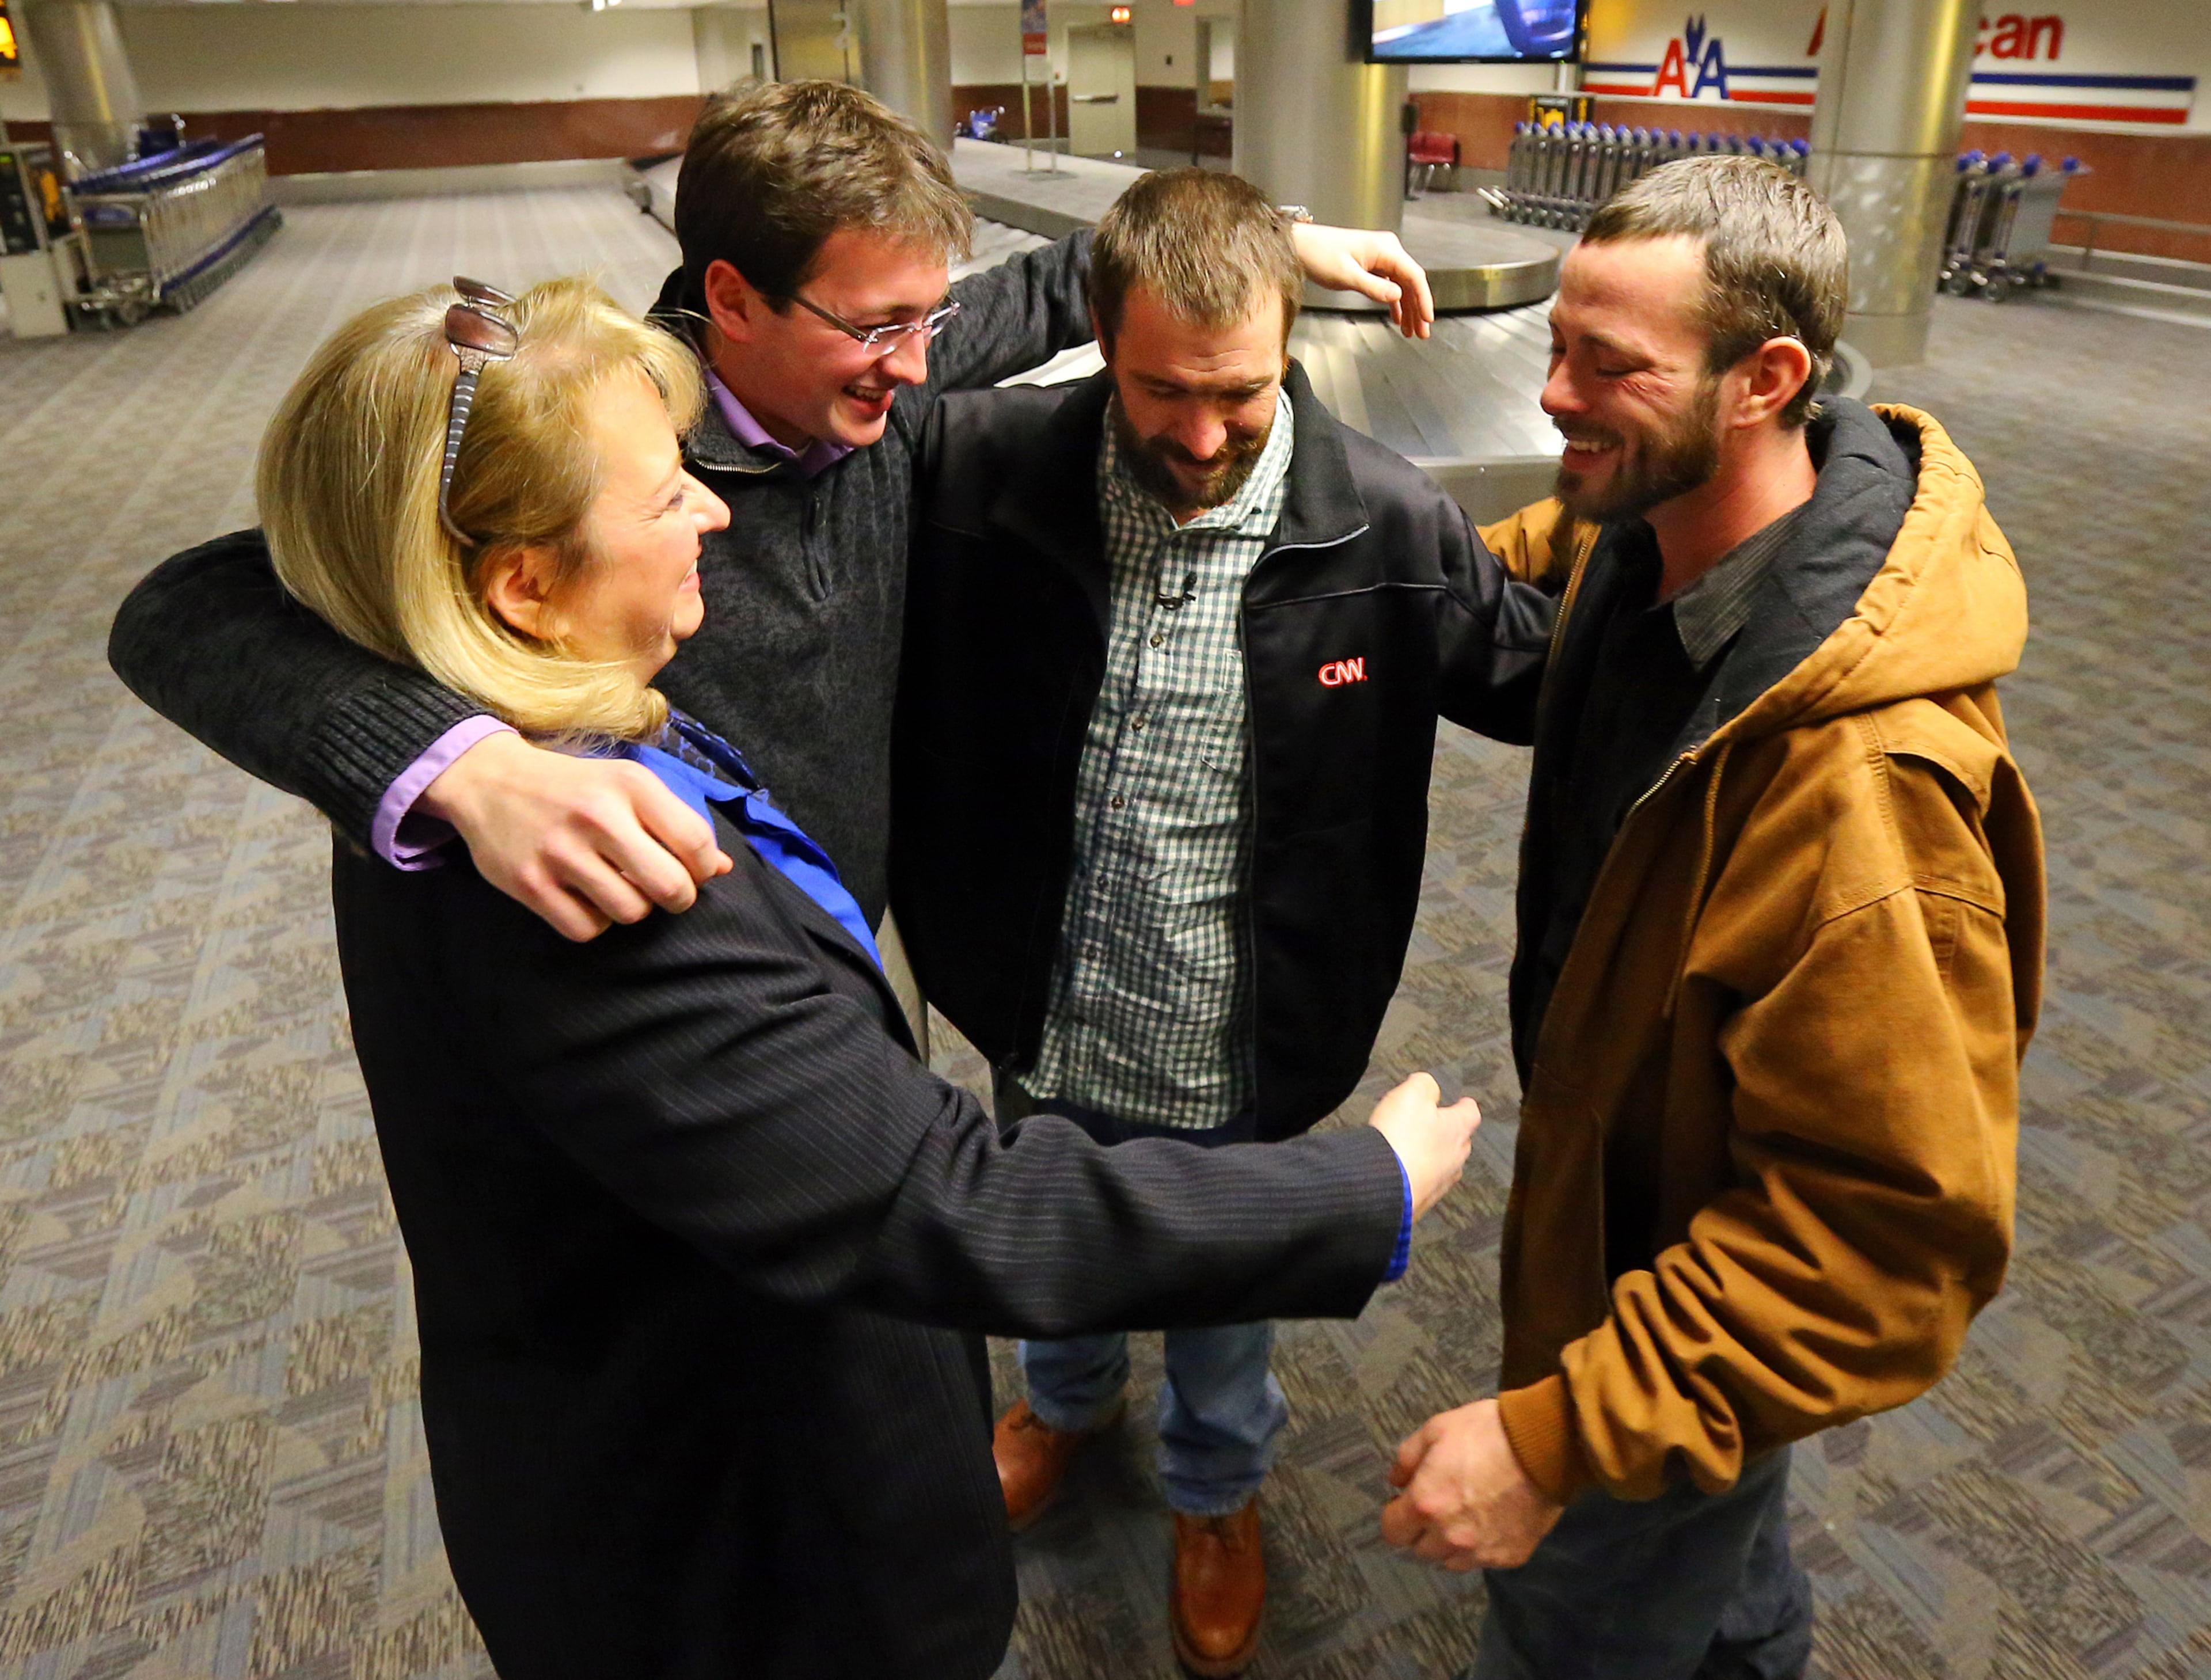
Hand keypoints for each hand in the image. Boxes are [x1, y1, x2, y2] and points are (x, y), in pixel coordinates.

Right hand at [420, 731, 731, 940]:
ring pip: (630, 913)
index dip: (704, 868)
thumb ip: (676, 822)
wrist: (490, 781)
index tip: (692, 870)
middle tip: (663, 890)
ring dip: (632, 908)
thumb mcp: (627, 786)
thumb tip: (724, 868)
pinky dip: (593, 922)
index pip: (696, 843)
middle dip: (677, 897)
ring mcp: (560, 852)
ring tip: (617, 887)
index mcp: (631, 785)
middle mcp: (597, 816)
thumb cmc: (574, 788)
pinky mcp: (530, 883)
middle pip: (670, 887)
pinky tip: (585, 898)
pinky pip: (586, 929)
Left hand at [1289, 223, 1435, 339]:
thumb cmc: (1320, 254)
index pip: (1414, 276)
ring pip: (1402, 286)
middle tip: (1422, 333)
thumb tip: (1397, 296)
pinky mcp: (1372, 265)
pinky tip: (1398, 318)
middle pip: (1411, 283)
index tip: (1428, 319)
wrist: (1301, 246)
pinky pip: (1390, 285)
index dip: (1424, 299)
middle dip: (1418, 309)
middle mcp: (1387, 251)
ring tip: (1411, 331)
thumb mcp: (1347, 275)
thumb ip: (1373, 287)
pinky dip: (1395, 302)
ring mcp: (1381, 258)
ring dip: (1408, 309)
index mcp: (1386, 249)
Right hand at [1365, 1071, 1478, 1218]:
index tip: (1463, 1102)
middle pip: (1459, 1142)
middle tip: (1433, 1124)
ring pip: (1443, 1166)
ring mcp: (1439, 1183)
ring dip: (1431, 1157)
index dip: (1464, 1105)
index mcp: (1457, 1130)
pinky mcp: (1421, 1201)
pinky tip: (1400, 1171)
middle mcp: (1454, 1159)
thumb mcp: (1411, 1095)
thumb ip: (1424, 1084)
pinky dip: (1415, 1176)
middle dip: (1448, 1132)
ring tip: (1413, 1149)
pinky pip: (1423, 1184)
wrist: (1380, 1185)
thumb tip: (1428, 1085)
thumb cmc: (1399, 1140)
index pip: (1470, 1113)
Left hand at [1381, 1399, 1564, 1571]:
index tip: (1406, 1502)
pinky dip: (1480, 1547)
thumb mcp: (1437, 1429)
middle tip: (1438, 1505)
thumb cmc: (1486, 1432)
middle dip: (1422, 1530)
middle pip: (1420, 1550)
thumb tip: (1395, 1481)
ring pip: (1450, 1561)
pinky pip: (1483, 1561)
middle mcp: (1449, 1537)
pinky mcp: (1509, 1557)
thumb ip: (1407, 1458)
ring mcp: (1481, 1552)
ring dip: (1449, 1544)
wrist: (1544, 1447)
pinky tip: (1491, 1521)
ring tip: (1465, 1515)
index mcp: (1424, 1505)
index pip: (1392, 1532)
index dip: (1396, 1516)